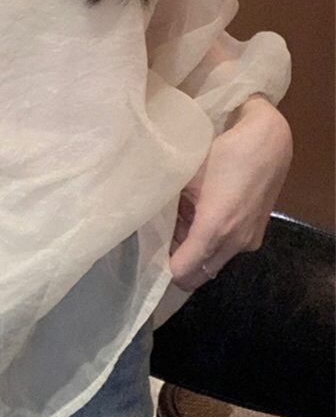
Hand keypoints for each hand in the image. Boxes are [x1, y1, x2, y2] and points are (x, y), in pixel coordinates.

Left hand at [169, 96, 292, 291]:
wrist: (268, 141)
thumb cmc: (222, 153)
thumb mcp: (188, 178)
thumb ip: (171, 207)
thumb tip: (153, 225)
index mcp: (214, 228)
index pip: (182, 272)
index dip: (163, 267)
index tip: (149, 254)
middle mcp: (234, 243)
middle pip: (198, 274)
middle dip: (179, 263)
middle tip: (162, 242)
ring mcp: (249, 241)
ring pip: (212, 262)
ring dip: (195, 252)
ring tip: (180, 224)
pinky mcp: (256, 234)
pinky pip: (226, 250)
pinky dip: (211, 242)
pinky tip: (201, 216)